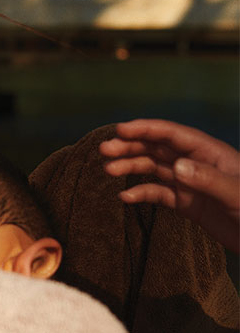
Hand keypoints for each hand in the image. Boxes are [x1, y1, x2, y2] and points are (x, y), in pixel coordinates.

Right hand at [100, 119, 239, 251]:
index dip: (146, 129)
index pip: (172, 134)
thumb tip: (176, 166)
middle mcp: (195, 163)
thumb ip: (207, 179)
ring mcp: (190, 183)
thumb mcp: (235, 194)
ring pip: (153, 168)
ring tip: (108, 170)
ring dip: (130, 166)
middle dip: (131, 146)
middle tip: (105, 150)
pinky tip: (126, 197)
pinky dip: (141, 193)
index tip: (120, 130)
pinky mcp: (187, 203)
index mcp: (209, 153)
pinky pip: (159, 193)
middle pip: (157, 148)